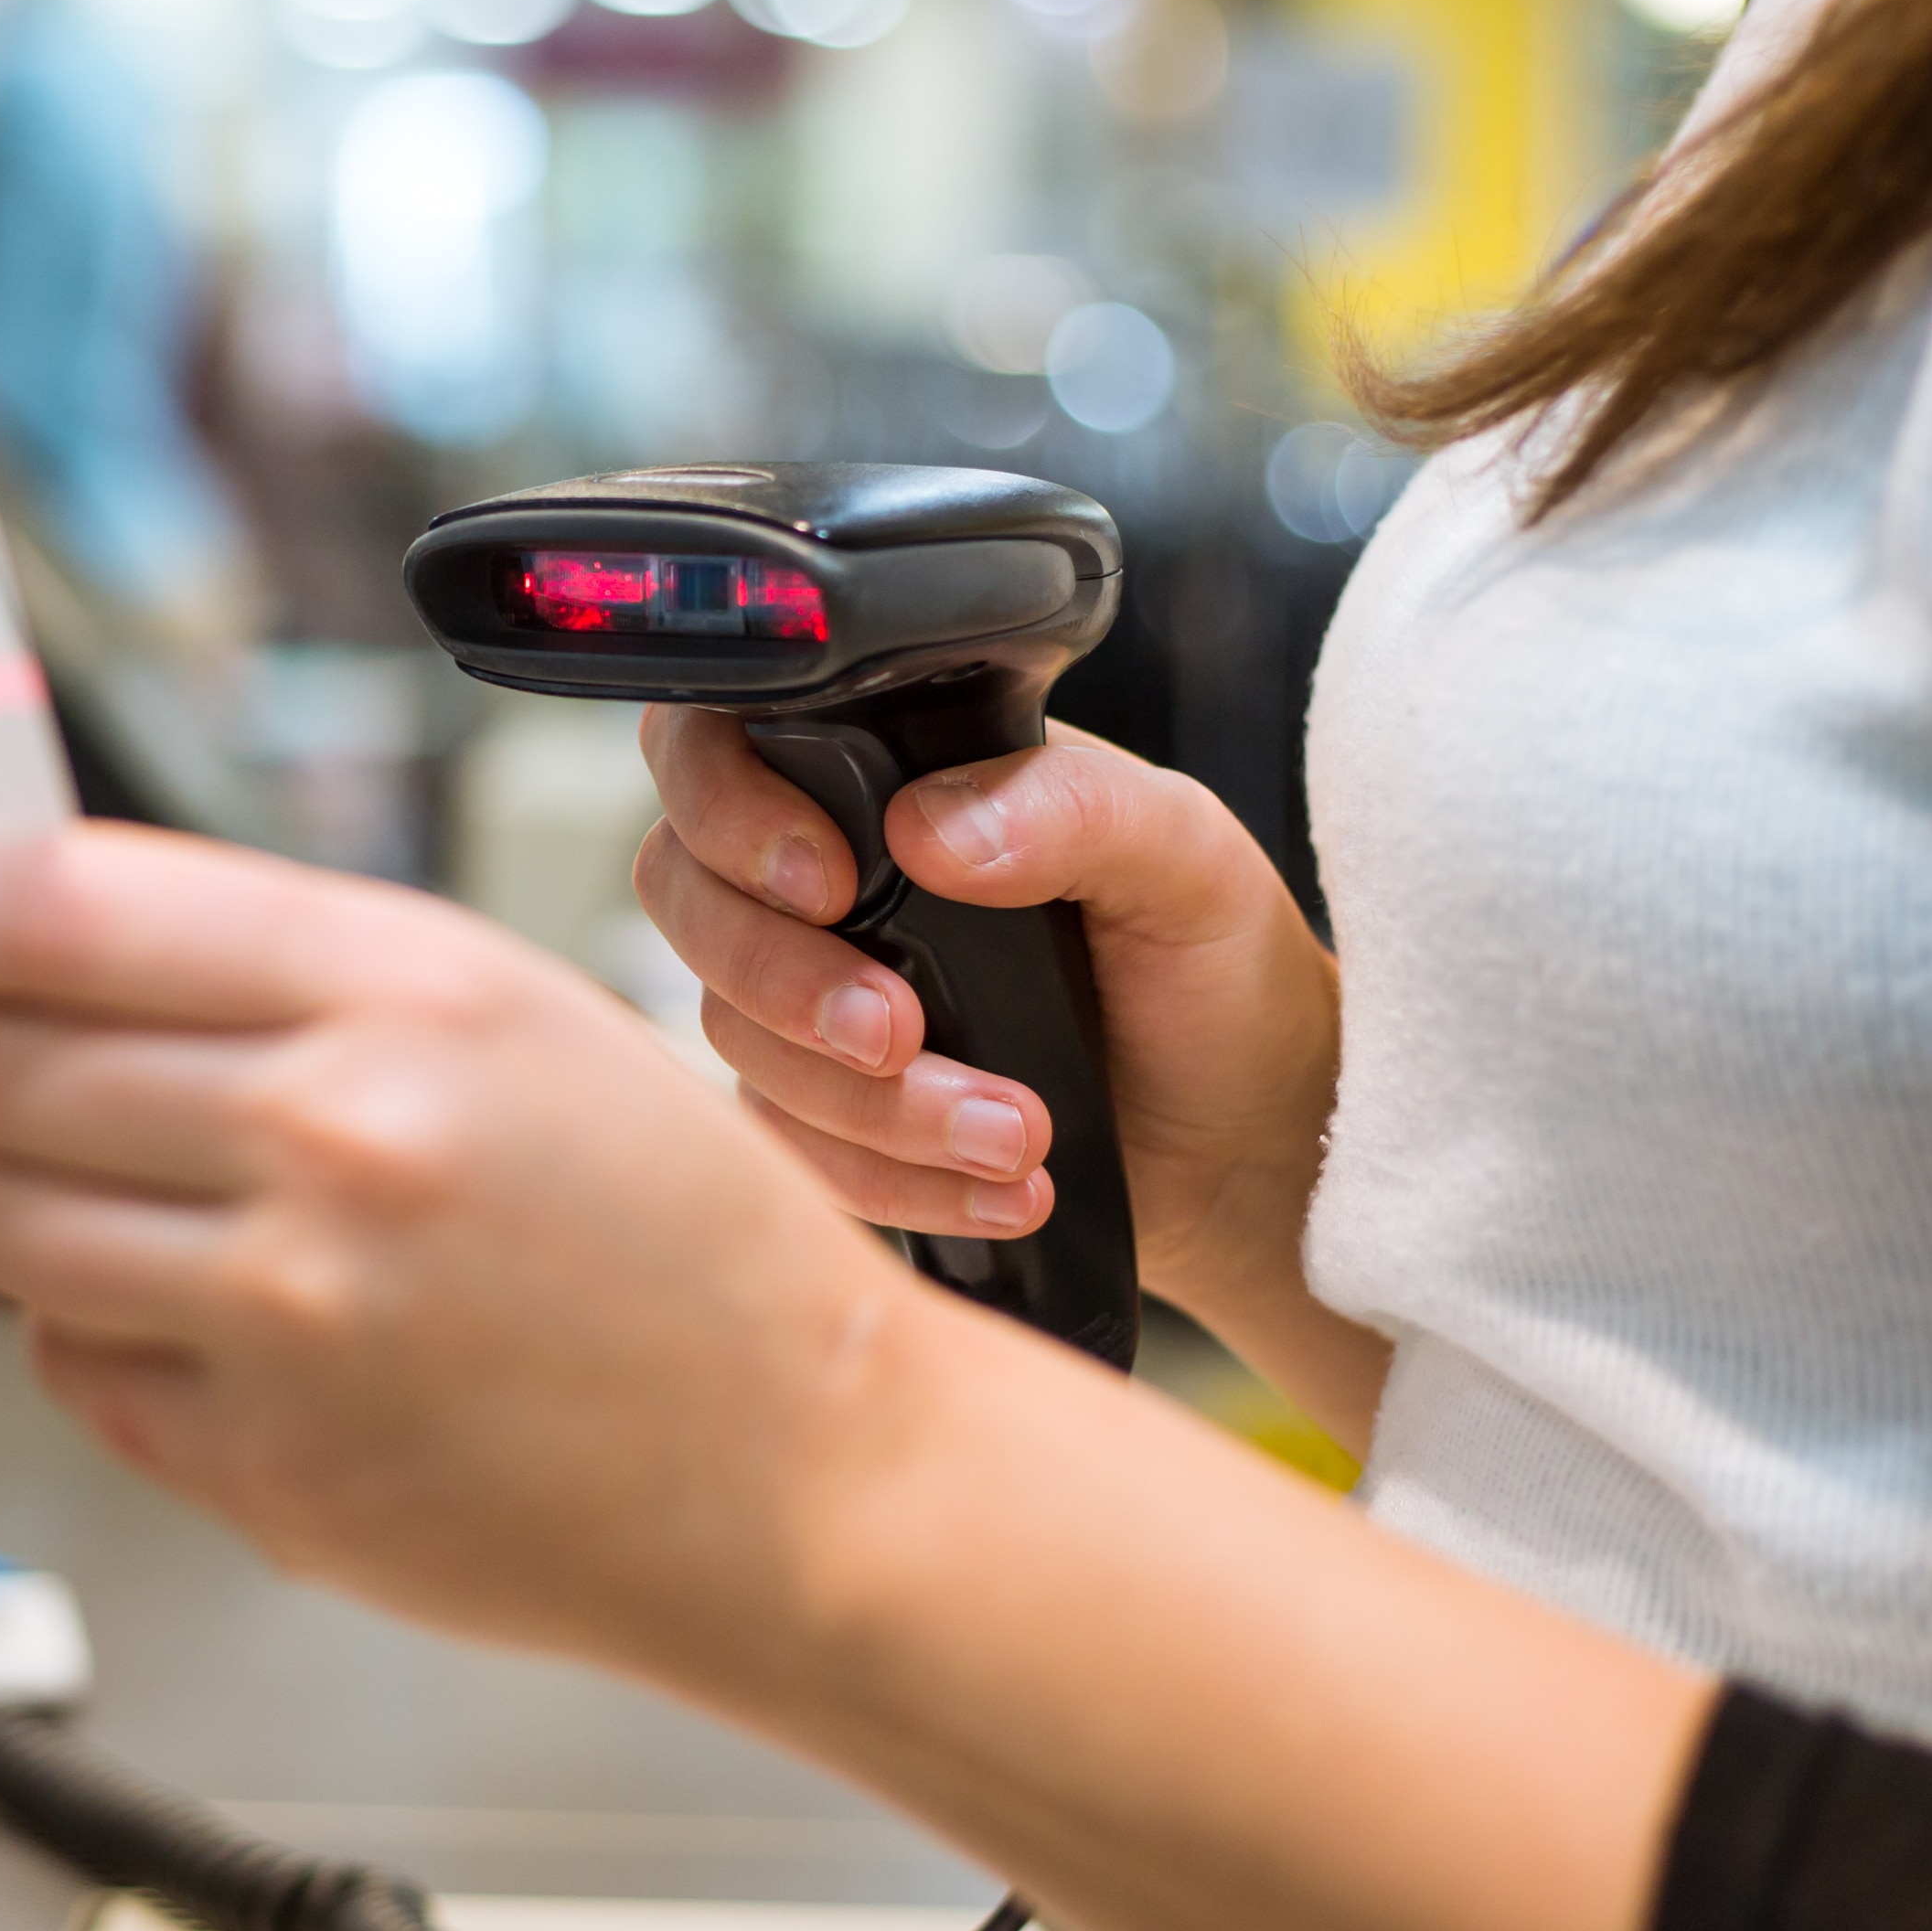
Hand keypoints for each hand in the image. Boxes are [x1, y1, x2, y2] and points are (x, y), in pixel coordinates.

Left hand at [0, 822, 1012, 1689]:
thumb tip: (24, 943)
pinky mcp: (261, 1470)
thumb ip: (273, 964)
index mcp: (400, 990)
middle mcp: (335, 1139)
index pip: (51, 907)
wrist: (797, 1469)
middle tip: (8, 1082)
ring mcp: (289, 1317)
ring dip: (13, 1205)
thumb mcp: (505, 1013)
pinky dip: (102, 1336)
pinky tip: (224, 1326)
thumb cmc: (667, 1235)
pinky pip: (68, 1364)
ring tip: (133, 1210)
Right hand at [634, 712, 1373, 1418]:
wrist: (1247, 1144)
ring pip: (735, 1036)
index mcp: (895, 772)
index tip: (828, 883)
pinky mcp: (824, 1111)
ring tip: (1018, 1137)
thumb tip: (929, 830)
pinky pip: (787, 1147)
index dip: (730, 808)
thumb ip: (1073, 810)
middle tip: (901, 1032)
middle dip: (782, 978)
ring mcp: (812, 995)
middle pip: (684, 893)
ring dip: (871, 1104)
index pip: (722, 742)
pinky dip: (889, 1178)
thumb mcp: (1185, 859)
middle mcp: (828, 874)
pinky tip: (1000, 1188)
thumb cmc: (1218, 975)